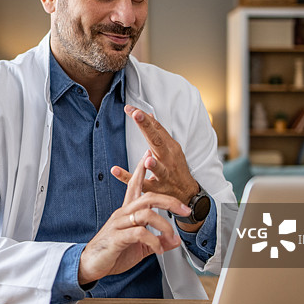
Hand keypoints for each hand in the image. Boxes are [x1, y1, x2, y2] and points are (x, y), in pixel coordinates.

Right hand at [77, 153, 190, 285]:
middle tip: (184, 209)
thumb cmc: (113, 253)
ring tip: (171, 239)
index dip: (141, 170)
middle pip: (148, 197)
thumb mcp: (139, 246)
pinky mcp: (117, 237)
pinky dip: (155, 241)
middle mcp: (122, 214)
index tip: (148, 155)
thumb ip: (157, 241)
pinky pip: (140, 233)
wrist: (91, 265)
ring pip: (147, 214)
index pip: (134, 185)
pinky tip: (159, 249)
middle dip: (169, 201)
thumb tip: (174, 241)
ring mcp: (119, 224)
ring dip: (165, 226)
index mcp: (126, 212)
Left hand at [111, 105, 201, 230]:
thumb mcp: (171, 148)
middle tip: (137, 115)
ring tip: (147, 158)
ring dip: (153, 164)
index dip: (144, 118)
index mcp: (170, 147)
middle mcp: (168, 159)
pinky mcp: (157, 190)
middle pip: (158, 141)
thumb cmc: (177, 168)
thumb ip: (159, 133)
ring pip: (158, 169)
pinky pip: (141, 184)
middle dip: (147, 127)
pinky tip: (115, 170)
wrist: (187, 194)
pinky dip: (128, 177)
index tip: (130, 108)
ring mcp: (164, 175)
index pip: (157, 128)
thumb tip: (149, 115)